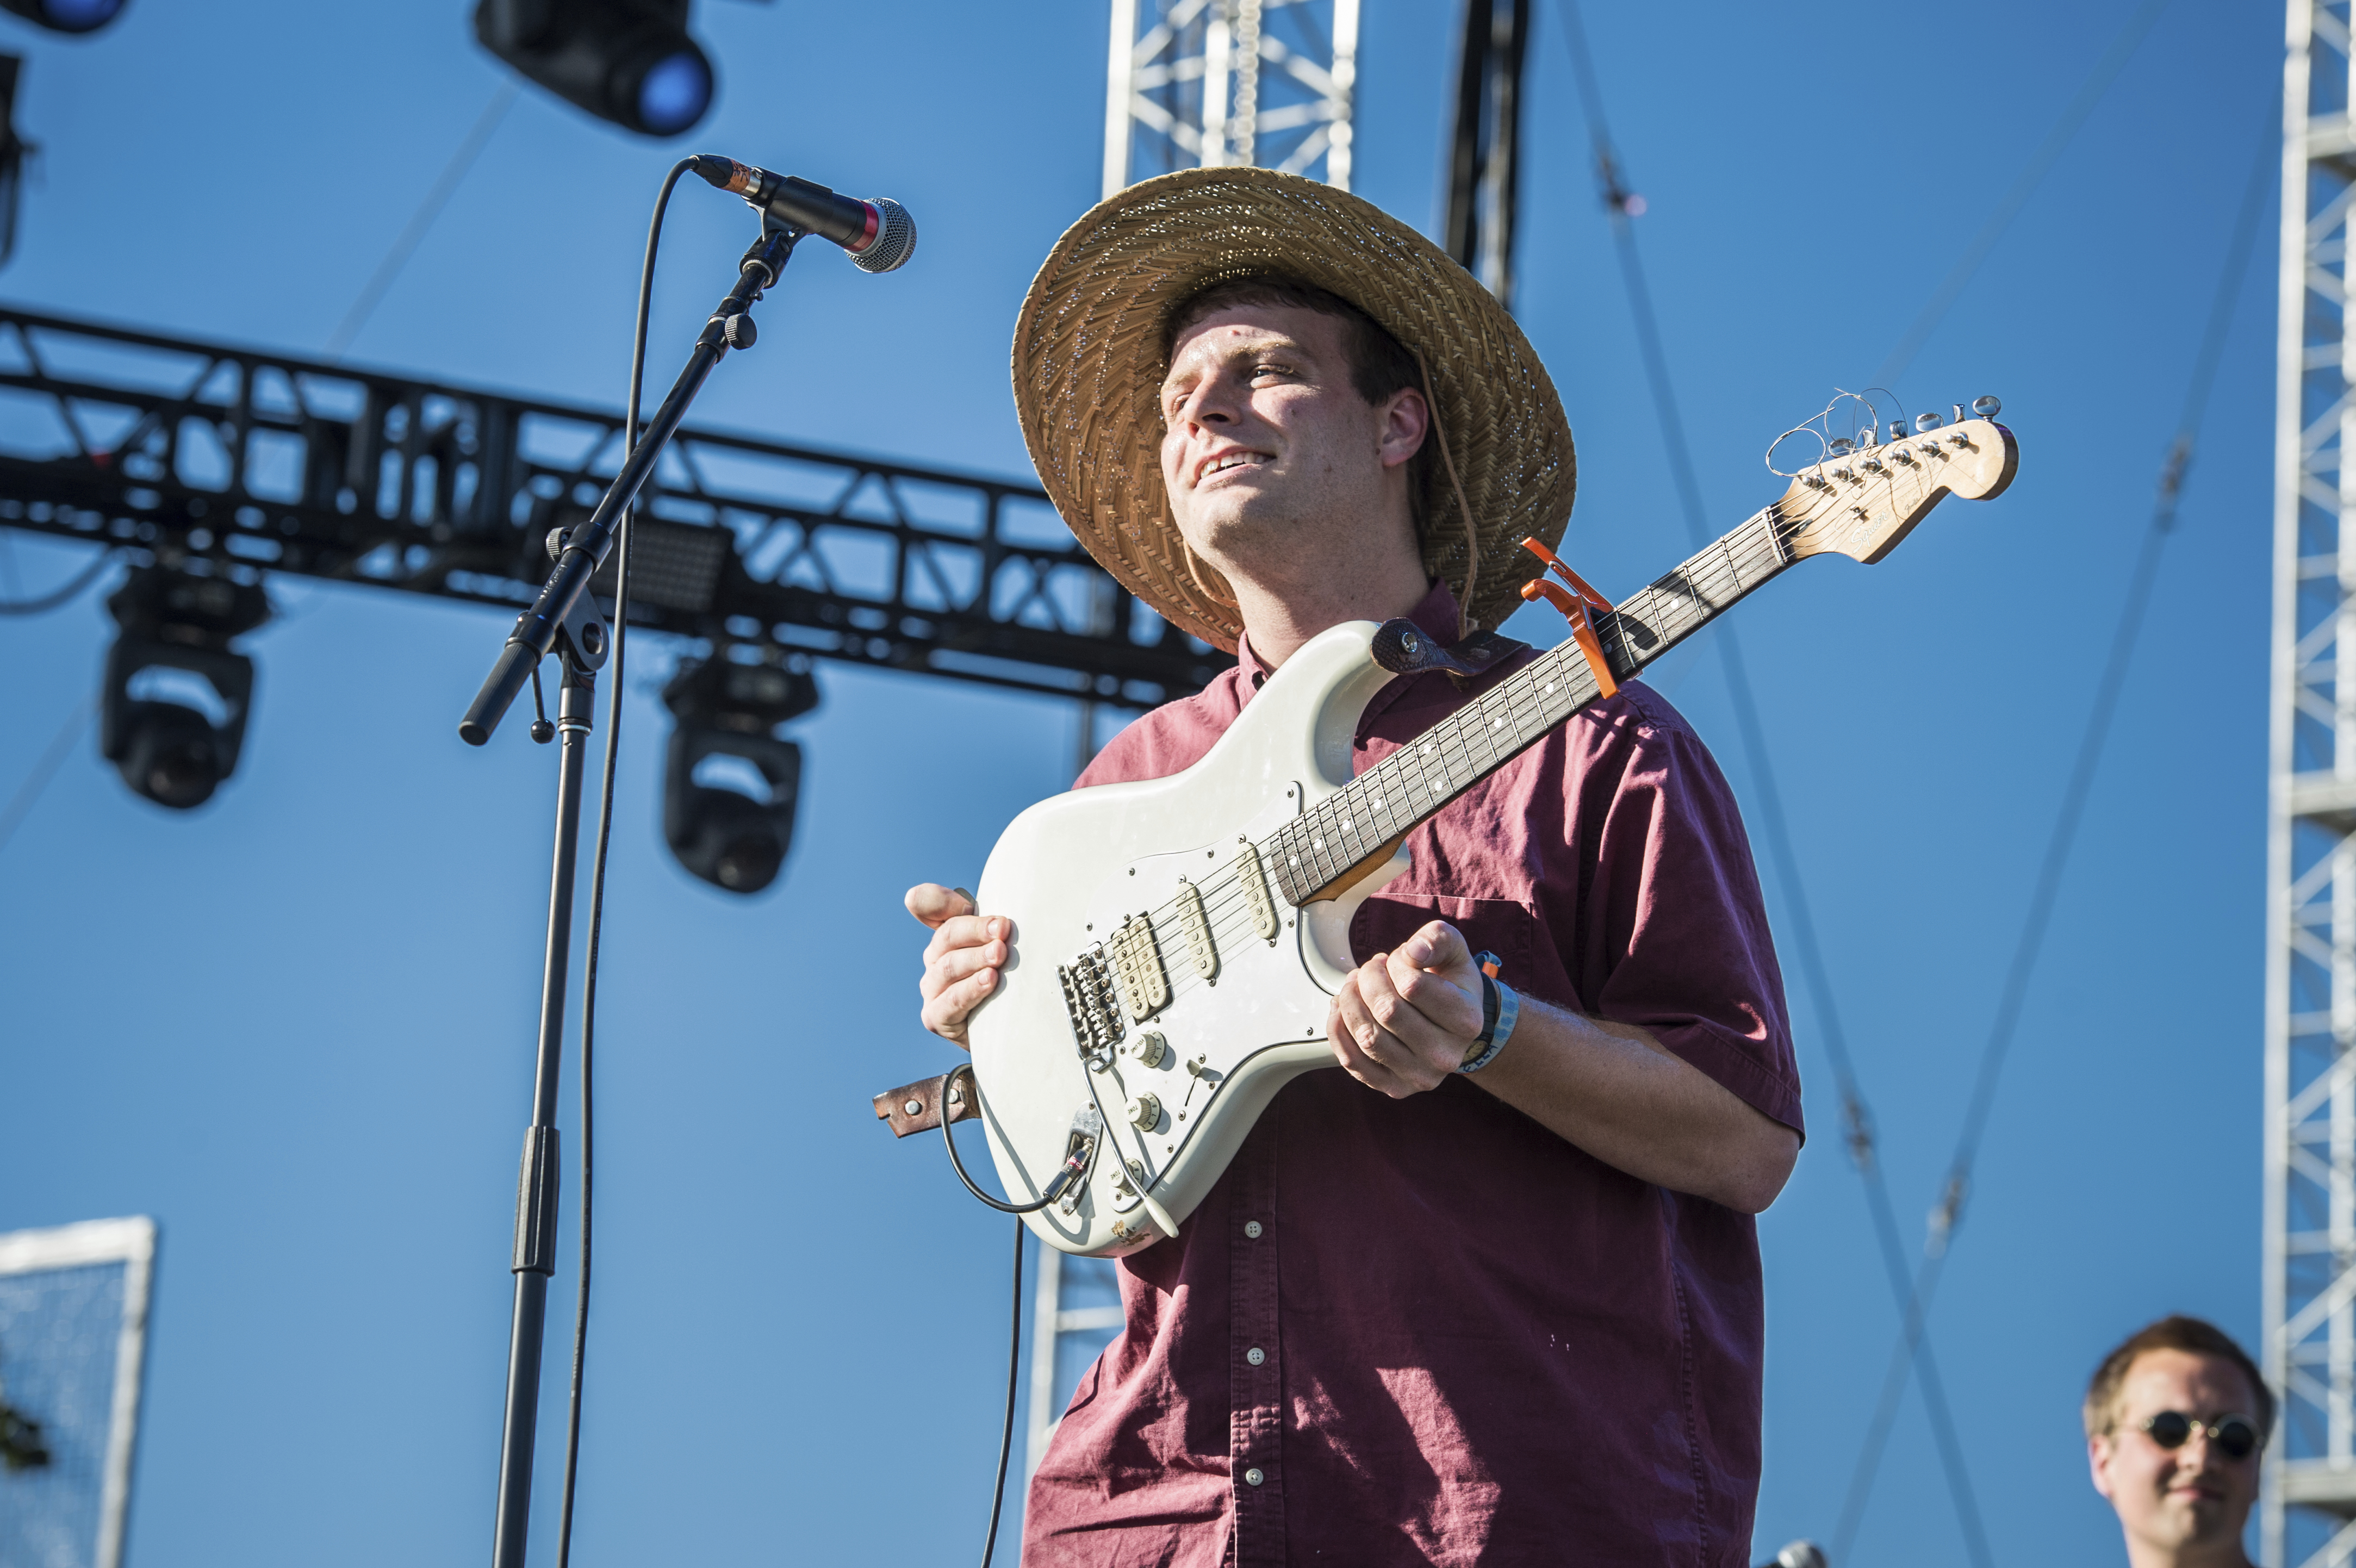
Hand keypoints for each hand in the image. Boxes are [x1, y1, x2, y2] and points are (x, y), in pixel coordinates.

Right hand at [907, 883, 1010, 1047]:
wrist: (1005, 1032)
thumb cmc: (1009, 983)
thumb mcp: (1007, 950)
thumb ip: (1000, 926)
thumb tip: (1006, 913)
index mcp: (947, 935)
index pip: (930, 905)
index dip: (939, 900)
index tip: (966, 902)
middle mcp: (935, 958)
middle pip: (947, 935)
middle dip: (976, 930)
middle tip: (1003, 929)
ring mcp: (932, 988)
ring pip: (948, 966)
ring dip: (976, 958)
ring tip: (1000, 954)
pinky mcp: (935, 1017)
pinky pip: (950, 1001)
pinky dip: (971, 989)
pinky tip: (989, 981)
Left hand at [1327, 919, 1486, 1097]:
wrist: (1452, 1025)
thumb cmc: (1449, 983)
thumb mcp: (1452, 950)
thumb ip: (1436, 939)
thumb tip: (1412, 952)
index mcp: (1467, 1020)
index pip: (1413, 985)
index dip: (1395, 963)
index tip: (1398, 958)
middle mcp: (1447, 1055)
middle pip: (1386, 1011)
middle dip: (1369, 979)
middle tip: (1372, 968)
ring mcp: (1420, 1077)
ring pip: (1367, 1036)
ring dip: (1349, 1001)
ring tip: (1356, 986)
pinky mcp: (1395, 1088)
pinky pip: (1353, 1062)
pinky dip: (1338, 1030)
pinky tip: (1342, 1009)